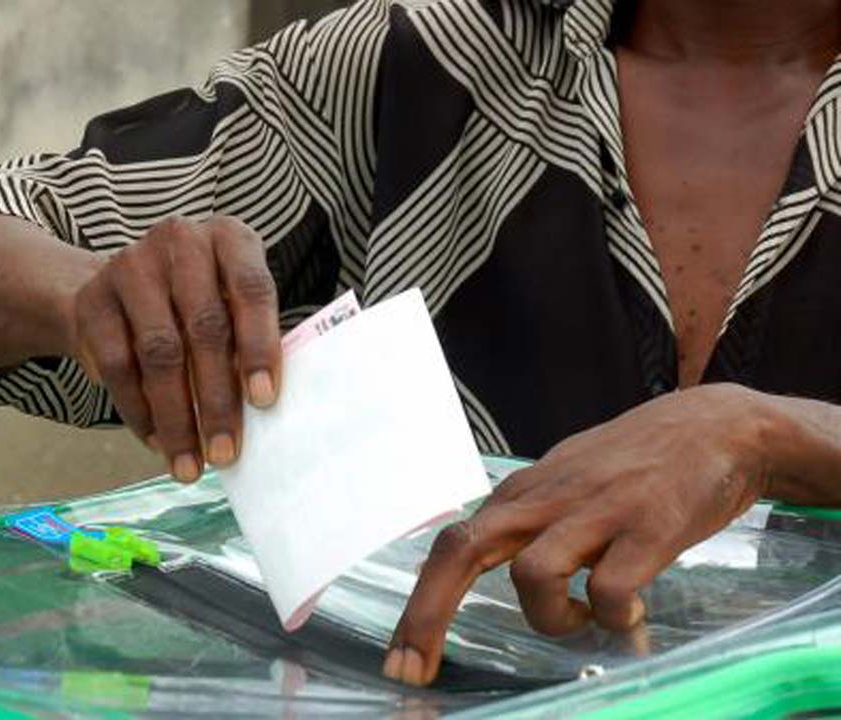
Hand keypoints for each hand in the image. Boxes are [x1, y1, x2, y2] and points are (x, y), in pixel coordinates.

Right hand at [69, 215, 280, 481]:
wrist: (118, 288)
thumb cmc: (196, 305)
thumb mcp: (230, 304)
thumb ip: (247, 341)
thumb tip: (264, 411)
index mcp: (228, 238)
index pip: (251, 290)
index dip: (260, 346)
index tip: (264, 401)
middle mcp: (180, 241)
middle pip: (204, 326)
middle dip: (217, 399)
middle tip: (225, 452)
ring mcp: (131, 265)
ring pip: (159, 353)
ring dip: (177, 418)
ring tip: (190, 463)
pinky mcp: (93, 298)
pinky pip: (118, 365)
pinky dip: (139, 412)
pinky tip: (156, 442)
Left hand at [385, 383, 776, 684]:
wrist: (718, 426)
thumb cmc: (637, 461)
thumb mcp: (565, 480)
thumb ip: (525, 519)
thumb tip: (482, 560)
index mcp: (522, 493)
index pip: (450, 544)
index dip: (419, 602)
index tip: (398, 658)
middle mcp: (546, 498)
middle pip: (463, 552)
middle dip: (428, 614)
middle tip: (411, 667)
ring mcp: (596, 510)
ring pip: (532, 574)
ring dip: (551, 618)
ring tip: (583, 620)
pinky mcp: (649, 526)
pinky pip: (610, 590)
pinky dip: (614, 617)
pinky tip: (631, 614)